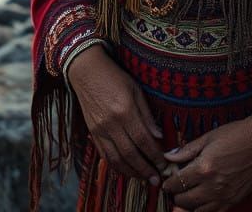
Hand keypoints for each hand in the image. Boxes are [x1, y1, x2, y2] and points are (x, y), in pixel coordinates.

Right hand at [67, 44, 167, 185]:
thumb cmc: (115, 77)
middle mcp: (111, 124)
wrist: (86, 71)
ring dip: (132, 172)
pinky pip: (105, 156)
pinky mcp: (92, 133)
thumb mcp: (136, 89)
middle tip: (156, 180)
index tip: (164, 165)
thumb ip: (147, 115)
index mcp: (125, 110)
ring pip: (116, 159)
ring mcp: (99, 130)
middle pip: (131, 154)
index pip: (143, 140)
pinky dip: (117, 166)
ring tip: (144, 178)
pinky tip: (127, 169)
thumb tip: (159, 136)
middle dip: (145, 169)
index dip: (155, 155)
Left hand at [161, 115, 251, 211]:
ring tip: (186, 197)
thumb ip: (187, 149)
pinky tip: (200, 205)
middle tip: (175, 189)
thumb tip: (168, 156)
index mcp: (203, 167)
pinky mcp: (234, 201)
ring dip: (187, 207)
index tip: (166, 181)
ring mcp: (223, 196)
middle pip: (184, 201)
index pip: (177, 182)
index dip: (168, 184)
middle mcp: (212, 186)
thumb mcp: (209, 137)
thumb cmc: (237, 134)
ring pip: (196, 211)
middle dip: (176, 196)